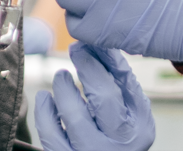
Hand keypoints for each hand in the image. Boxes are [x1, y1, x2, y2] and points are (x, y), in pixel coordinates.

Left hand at [35, 43, 154, 150]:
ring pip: (73, 116)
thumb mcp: (133, 114)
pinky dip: (44, 111)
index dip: (103, 58)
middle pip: (102, 97)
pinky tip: (46, 99)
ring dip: (64, 88)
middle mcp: (117, 145)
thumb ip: (122, 82)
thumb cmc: (121, 136)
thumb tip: (103, 46)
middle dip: (87, 66)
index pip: (122, 84)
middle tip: (77, 50)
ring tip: (61, 76)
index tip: (90, 43)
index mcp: (137, 129)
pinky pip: (50, 134)